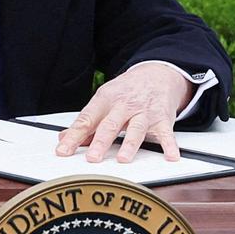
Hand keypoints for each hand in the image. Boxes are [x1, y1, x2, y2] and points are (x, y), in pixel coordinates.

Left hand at [54, 64, 191, 162]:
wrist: (155, 74)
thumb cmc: (126, 92)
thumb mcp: (103, 101)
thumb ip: (87, 122)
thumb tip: (64, 138)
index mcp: (105, 100)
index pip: (86, 119)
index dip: (74, 136)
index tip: (63, 150)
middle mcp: (124, 105)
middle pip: (110, 124)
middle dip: (101, 141)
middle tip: (93, 158)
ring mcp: (144, 112)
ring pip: (136, 129)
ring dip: (129, 144)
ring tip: (123, 159)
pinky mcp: (162, 119)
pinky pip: (166, 133)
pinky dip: (169, 145)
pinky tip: (171, 156)